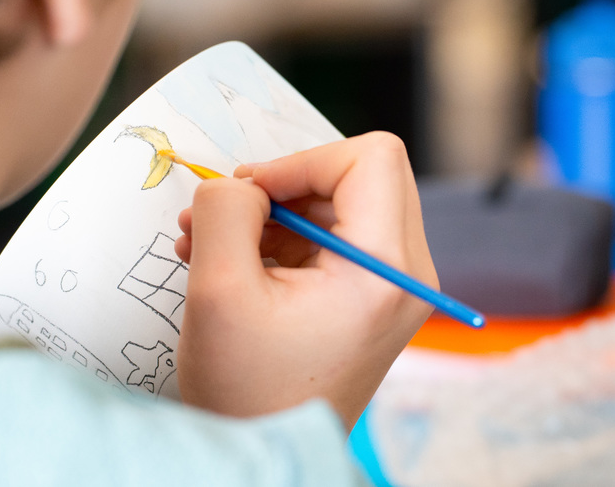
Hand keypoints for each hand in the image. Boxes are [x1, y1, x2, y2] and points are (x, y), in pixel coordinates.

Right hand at [173, 132, 436, 428]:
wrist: (266, 460)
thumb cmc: (246, 393)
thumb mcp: (219, 290)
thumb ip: (226, 211)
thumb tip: (237, 183)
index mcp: (384, 271)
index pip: (369, 158)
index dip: (301, 160)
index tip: (248, 193)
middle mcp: (406, 275)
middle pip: (360, 174)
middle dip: (285, 183)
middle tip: (227, 211)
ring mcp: (394, 288)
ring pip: (343, 203)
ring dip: (275, 212)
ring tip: (208, 242)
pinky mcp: (373, 299)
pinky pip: (336, 236)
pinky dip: (284, 237)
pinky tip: (232, 261)